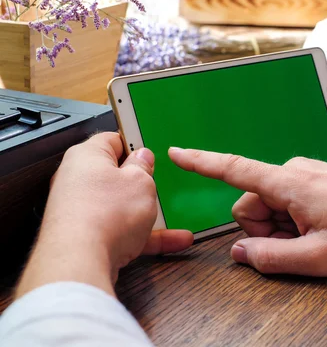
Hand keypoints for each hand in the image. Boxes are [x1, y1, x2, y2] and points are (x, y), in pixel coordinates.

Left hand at [16, 133, 192, 297]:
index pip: (113, 140)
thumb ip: (144, 167)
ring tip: (173, 218)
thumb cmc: (104, 215)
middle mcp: (78, 181)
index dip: (136, 144)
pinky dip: (145, 236)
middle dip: (141, 182)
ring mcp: (81, 211)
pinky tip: (170, 241)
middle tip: (159, 184)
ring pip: (121, 207)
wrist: (80, 262)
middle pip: (116, 176)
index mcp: (87, 156)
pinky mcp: (86, 237)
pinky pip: (121, 231)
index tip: (151, 151)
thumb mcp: (141, 182)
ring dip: (147, 213)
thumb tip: (142, 159)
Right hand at [169, 149, 326, 275]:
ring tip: (317, 237)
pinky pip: (288, 201)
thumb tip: (240, 252)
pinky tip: (322, 229)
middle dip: (265, 229)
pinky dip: (295, 220)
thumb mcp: (319, 258)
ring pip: (270, 205)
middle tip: (301, 244)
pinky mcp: (315, 180)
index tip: (175, 153)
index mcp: (291, 183)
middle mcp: (294, 171)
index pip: (234, 169)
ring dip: (283, 228)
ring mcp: (306, 174)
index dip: (202, 163)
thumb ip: (272, 258)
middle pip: (251, 202)